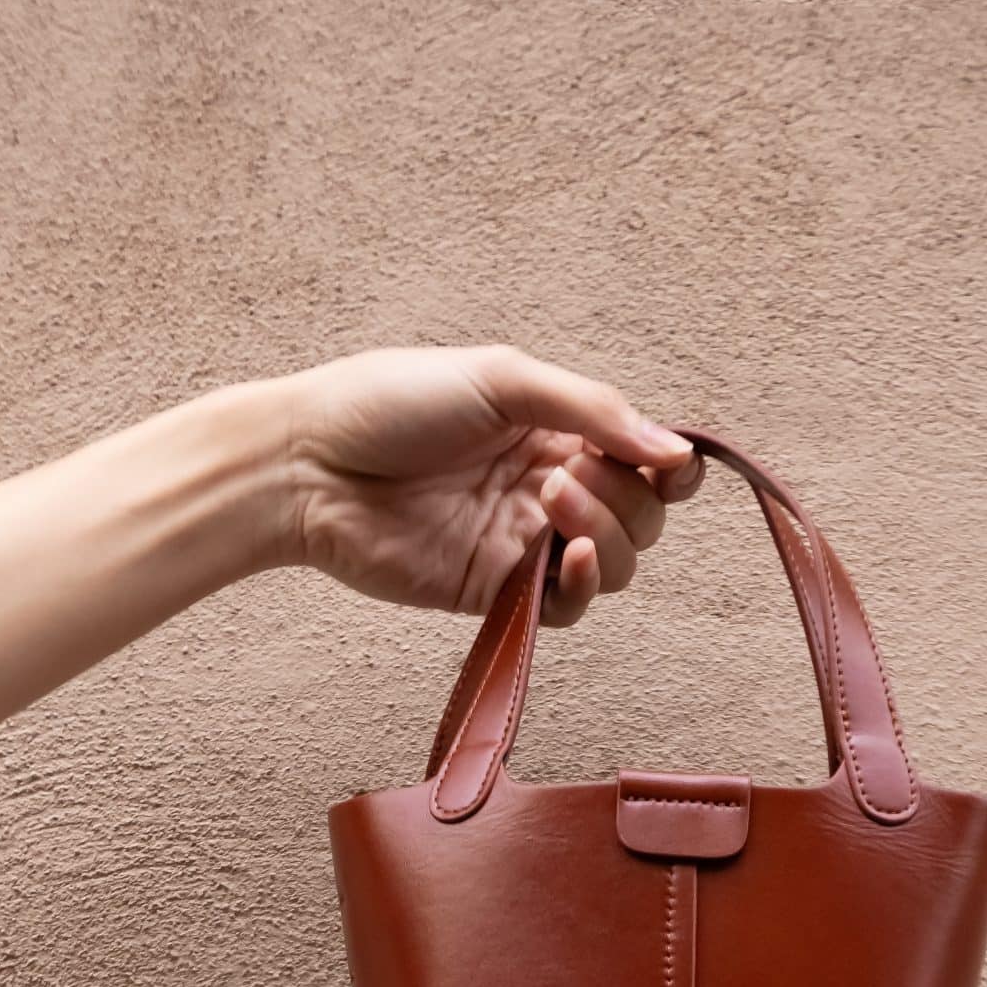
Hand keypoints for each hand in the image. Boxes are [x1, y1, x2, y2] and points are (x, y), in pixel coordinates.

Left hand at [277, 343, 702, 625]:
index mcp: (555, 429)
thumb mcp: (502, 379)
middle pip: (640, 515)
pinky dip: (584, 586)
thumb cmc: (390, 403)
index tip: (668, 465)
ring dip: (606, 532)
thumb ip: (592, 411)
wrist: (310, 464)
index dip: (671, 467)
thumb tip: (676, 452)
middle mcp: (548, 487)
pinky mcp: (495, 592)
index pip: (645, 458)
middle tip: (564, 473)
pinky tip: (569, 558)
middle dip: (625, 495)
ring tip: (552, 499)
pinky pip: (566, 607)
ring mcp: (523, 543)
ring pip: (614, 563)